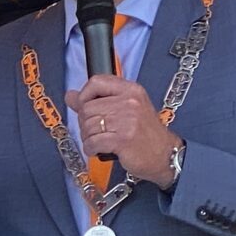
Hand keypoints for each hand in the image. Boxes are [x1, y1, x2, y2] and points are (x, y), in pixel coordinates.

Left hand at [63, 74, 177, 183]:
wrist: (165, 154)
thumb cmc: (144, 133)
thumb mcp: (126, 109)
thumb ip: (98, 100)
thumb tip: (71, 95)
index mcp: (131, 90)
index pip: (96, 82)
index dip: (84, 95)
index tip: (84, 106)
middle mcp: (130, 102)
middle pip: (87, 107)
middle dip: (85, 123)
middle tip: (97, 131)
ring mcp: (127, 121)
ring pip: (87, 125)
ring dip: (88, 137)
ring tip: (101, 141)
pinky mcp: (122, 139)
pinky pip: (92, 142)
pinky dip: (91, 149)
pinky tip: (99, 149)